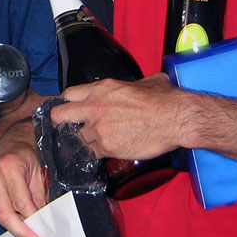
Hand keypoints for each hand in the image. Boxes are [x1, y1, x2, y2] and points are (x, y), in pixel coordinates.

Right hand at [0, 116, 47, 236]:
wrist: (12, 138)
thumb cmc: (28, 152)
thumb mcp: (40, 171)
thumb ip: (40, 197)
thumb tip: (42, 221)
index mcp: (9, 167)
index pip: (20, 203)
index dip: (31, 223)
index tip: (40, 236)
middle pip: (4, 213)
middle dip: (20, 232)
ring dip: (14, 225)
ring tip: (30, 233)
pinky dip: (7, 216)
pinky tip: (18, 220)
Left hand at [55, 72, 186, 160]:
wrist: (175, 119)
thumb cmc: (164, 99)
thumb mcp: (144, 82)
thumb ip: (129, 85)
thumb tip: (135, 87)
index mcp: (101, 89)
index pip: (68, 95)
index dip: (67, 104)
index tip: (69, 110)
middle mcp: (94, 107)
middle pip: (60, 116)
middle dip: (61, 123)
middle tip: (69, 128)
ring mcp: (98, 129)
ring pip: (78, 139)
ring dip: (86, 141)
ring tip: (98, 142)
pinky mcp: (107, 147)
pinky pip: (92, 153)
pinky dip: (96, 154)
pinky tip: (104, 152)